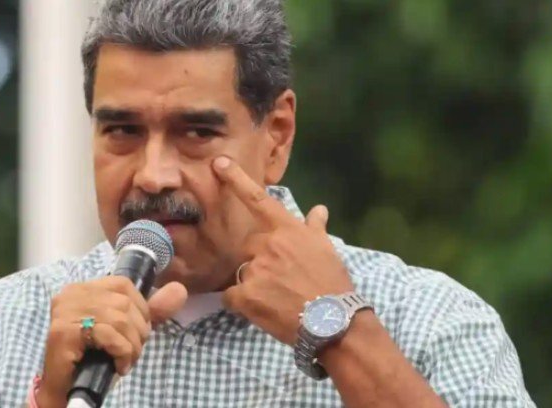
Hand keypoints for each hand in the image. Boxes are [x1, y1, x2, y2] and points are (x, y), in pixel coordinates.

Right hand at [37, 277, 186, 407]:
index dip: (140, 308)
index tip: (136, 332)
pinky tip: (119, 365)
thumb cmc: (93, 358)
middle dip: (138, 331)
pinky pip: (109, 334)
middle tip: (132, 351)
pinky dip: (122, 352)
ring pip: (120, 319)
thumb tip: (180, 290)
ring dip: (132, 345)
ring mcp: (64, 311)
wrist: (64, 389)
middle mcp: (71, 294)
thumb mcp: (125, 330)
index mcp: (83, 288)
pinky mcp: (63, 332)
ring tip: (127, 360)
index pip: (123, 284)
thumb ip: (151, 311)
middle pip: (124, 303)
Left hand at [213, 156, 353, 344]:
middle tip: (279, 279)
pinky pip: (232, 296)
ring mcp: (255, 269)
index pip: (258, 200)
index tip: (218, 163)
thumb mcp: (328, 250)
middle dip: (258, 259)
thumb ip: (316, 228)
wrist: (333, 320)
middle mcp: (268, 245)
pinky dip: (242, 303)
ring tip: (277, 298)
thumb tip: (320, 209)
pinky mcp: (245, 295)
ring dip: (253, 283)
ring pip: (242, 272)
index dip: (236, 180)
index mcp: (287, 231)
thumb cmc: (333, 283)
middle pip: (248, 245)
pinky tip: (263, 310)